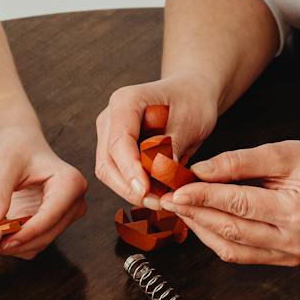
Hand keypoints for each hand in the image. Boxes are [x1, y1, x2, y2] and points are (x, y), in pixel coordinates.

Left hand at [0, 129, 87, 257]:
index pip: (50, 216)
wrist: (19, 148)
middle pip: (45, 234)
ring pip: (38, 244)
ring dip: (10, 246)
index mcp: (71, 183)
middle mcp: (74, 203)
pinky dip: (10, 243)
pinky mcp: (51, 226)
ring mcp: (64, 217)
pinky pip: (31, 244)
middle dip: (14, 241)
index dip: (25, 232)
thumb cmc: (16, 149)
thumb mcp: (4, 166)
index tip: (0, 240)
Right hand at [93, 73, 220, 207]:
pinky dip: (134, 188)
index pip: (119, 142)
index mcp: (125, 102)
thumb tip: (160, 174)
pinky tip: (156, 195)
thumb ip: (172, 146)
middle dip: (130, 187)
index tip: (145, 191)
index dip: (130, 169)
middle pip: (107, 162)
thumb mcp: (191, 121)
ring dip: (131, 191)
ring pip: (108, 172)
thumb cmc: (192, 102)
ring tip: (160, 201)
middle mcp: (110, 118)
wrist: (191, 95)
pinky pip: (117, 174)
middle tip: (158, 203)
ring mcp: (109, 134)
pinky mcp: (115, 150)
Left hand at [161, 139, 299, 265]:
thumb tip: (198, 172)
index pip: (239, 205)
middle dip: (195, 215)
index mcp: (299, 211)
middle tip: (167, 200)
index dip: (204, 198)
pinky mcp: (282, 260)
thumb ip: (237, 162)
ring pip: (230, 248)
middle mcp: (295, 240)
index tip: (176, 190)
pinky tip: (200, 219)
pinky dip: (215, 237)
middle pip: (232, 231)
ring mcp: (290, 255)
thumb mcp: (278, 152)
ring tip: (180, 209)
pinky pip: (239, 254)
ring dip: (201, 229)